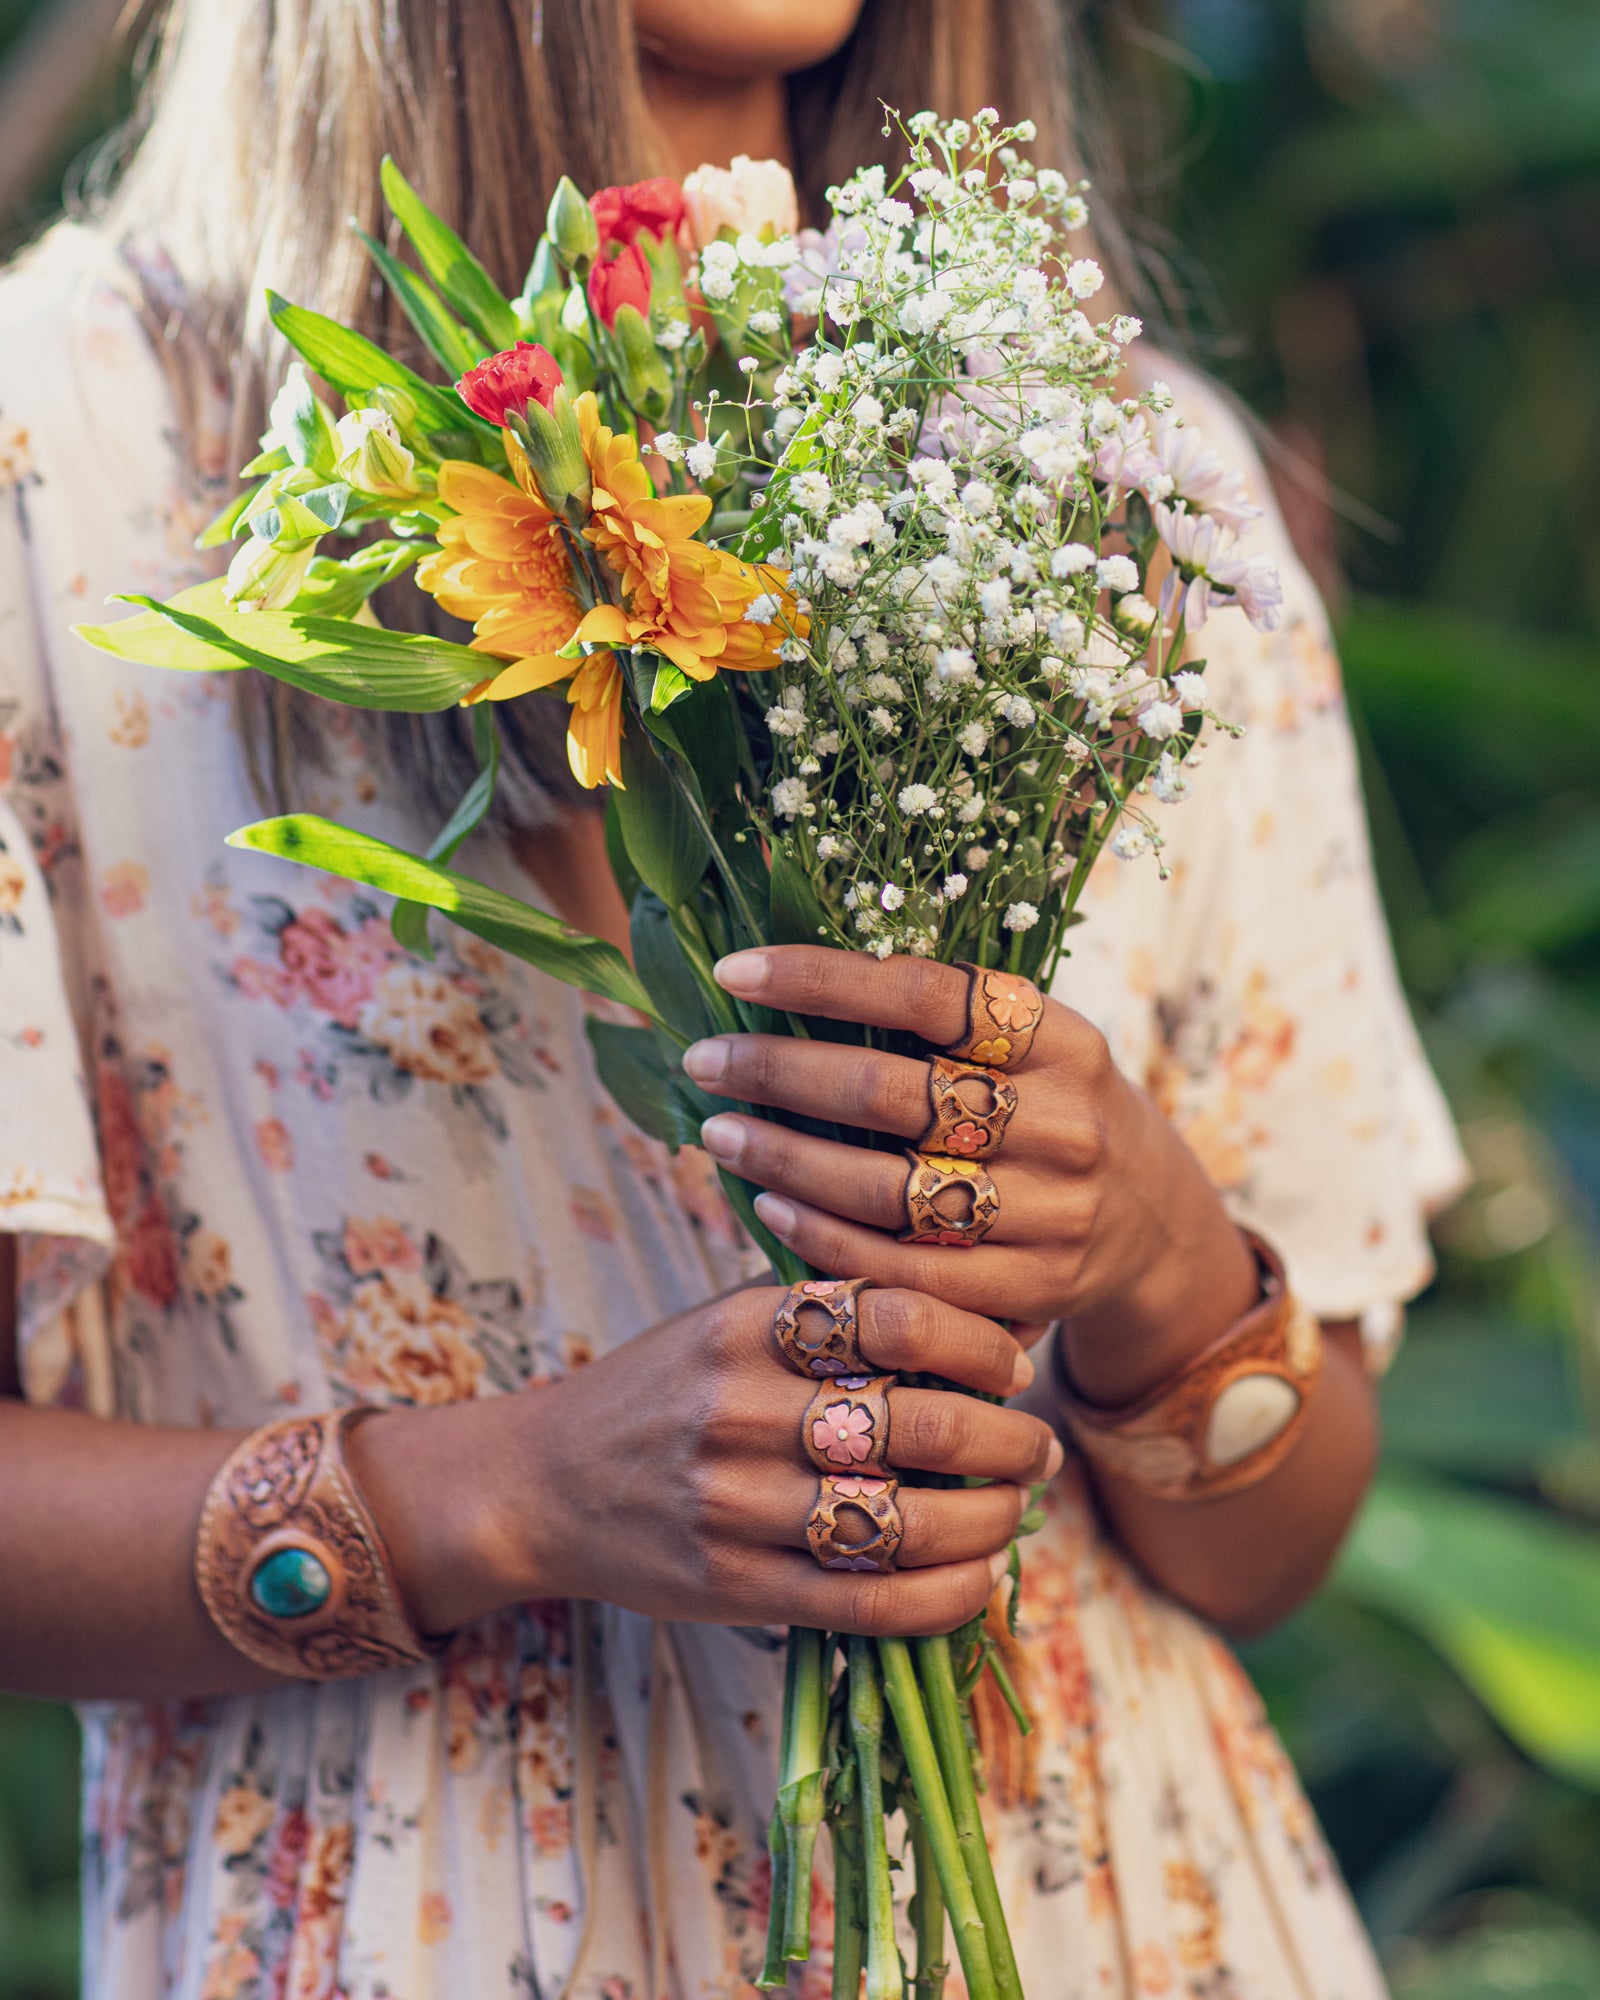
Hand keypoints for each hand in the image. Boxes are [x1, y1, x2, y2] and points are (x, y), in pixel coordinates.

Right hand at [355, 1283, 1061, 1637]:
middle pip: (919, 1423)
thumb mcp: (728, 1321)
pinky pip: (872, 1604)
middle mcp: (738, 1408)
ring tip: (1014, 1507)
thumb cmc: (661, 1391)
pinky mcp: (736, 1586)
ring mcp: (735, 1505)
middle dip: (1009, 1439)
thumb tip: (979, 1326)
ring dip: (992, 1520)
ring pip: (908, 1521)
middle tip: (1038, 1445)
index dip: (979, 1342)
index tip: (1013, 1365)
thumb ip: (831, 1313)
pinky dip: (947, 1595)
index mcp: (743, 1324)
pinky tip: (978, 1577)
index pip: (897, 1316)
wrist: (545, 1485)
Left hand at [682, 946, 1260, 1405]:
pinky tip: (768, 1207)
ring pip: (884, 1188)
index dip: (820, 977)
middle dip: (777, 1072)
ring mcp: (1054, 1212)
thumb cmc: (1052, 1109)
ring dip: (781, 1158)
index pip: (925, 992)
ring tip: (716, 1132)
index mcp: (1061, 1037)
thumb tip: (793, 969)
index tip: (733, 971)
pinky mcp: (1033, 1289)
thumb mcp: (1031, 1045)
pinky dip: (821, 1237)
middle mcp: (1066, 1121)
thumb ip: (941, 1016)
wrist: (1154, 1224)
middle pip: (890, 1093)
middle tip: (705, 1061)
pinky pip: (902, 1268)